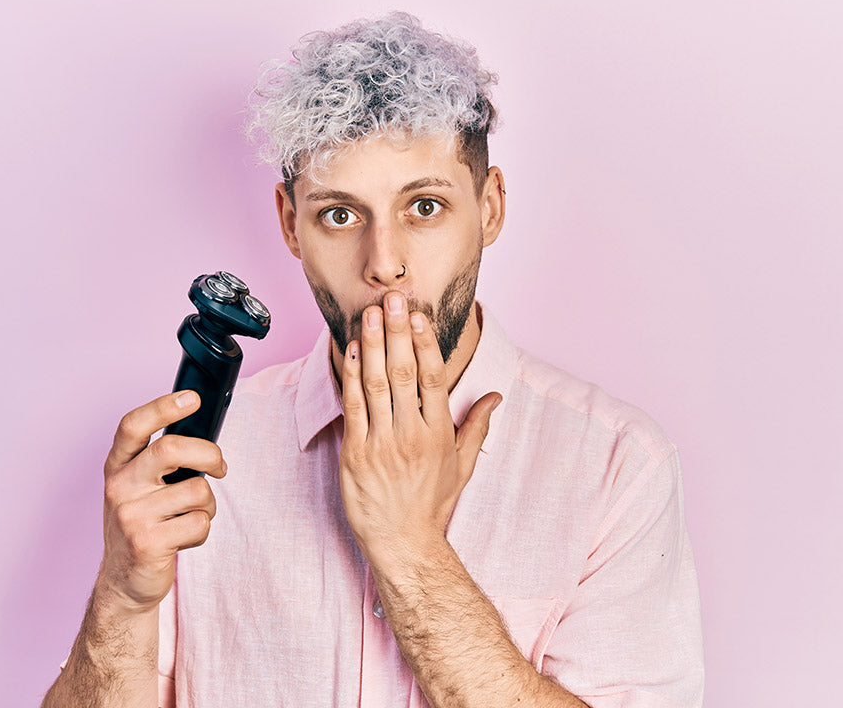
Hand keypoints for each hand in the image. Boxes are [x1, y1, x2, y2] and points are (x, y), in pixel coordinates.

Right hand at [96, 390, 226, 613]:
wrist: (123, 583)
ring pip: (196, 491)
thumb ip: (161, 463)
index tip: (192, 398)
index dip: (163, 407)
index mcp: (117, 467)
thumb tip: (204, 437)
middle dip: (208, 454)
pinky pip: (199, 523)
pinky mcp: (147, 543)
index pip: (133, 425)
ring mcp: (130, 516)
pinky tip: (184, 538)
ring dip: (208, 505)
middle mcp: (119, 487)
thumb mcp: (140, 489)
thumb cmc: (142, 526)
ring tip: (191, 517)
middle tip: (220, 467)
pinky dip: (203, 530)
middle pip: (171, 449)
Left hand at [338, 291, 501, 567]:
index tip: (419, 315)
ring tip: (369, 314)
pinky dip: (350, 377)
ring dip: (371, 345)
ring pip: (376, 384)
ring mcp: (382, 444)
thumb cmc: (431, 504)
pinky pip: (353, 407)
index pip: (433, 378)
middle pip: (404, 373)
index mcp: (439, 434)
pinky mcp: (356, 454)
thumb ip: (476, 427)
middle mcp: (411, 435)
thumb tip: (493, 397)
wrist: (402, 542)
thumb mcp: (461, 466)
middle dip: (397, 332)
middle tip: (392, 299)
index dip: (425, 343)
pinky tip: (349, 351)